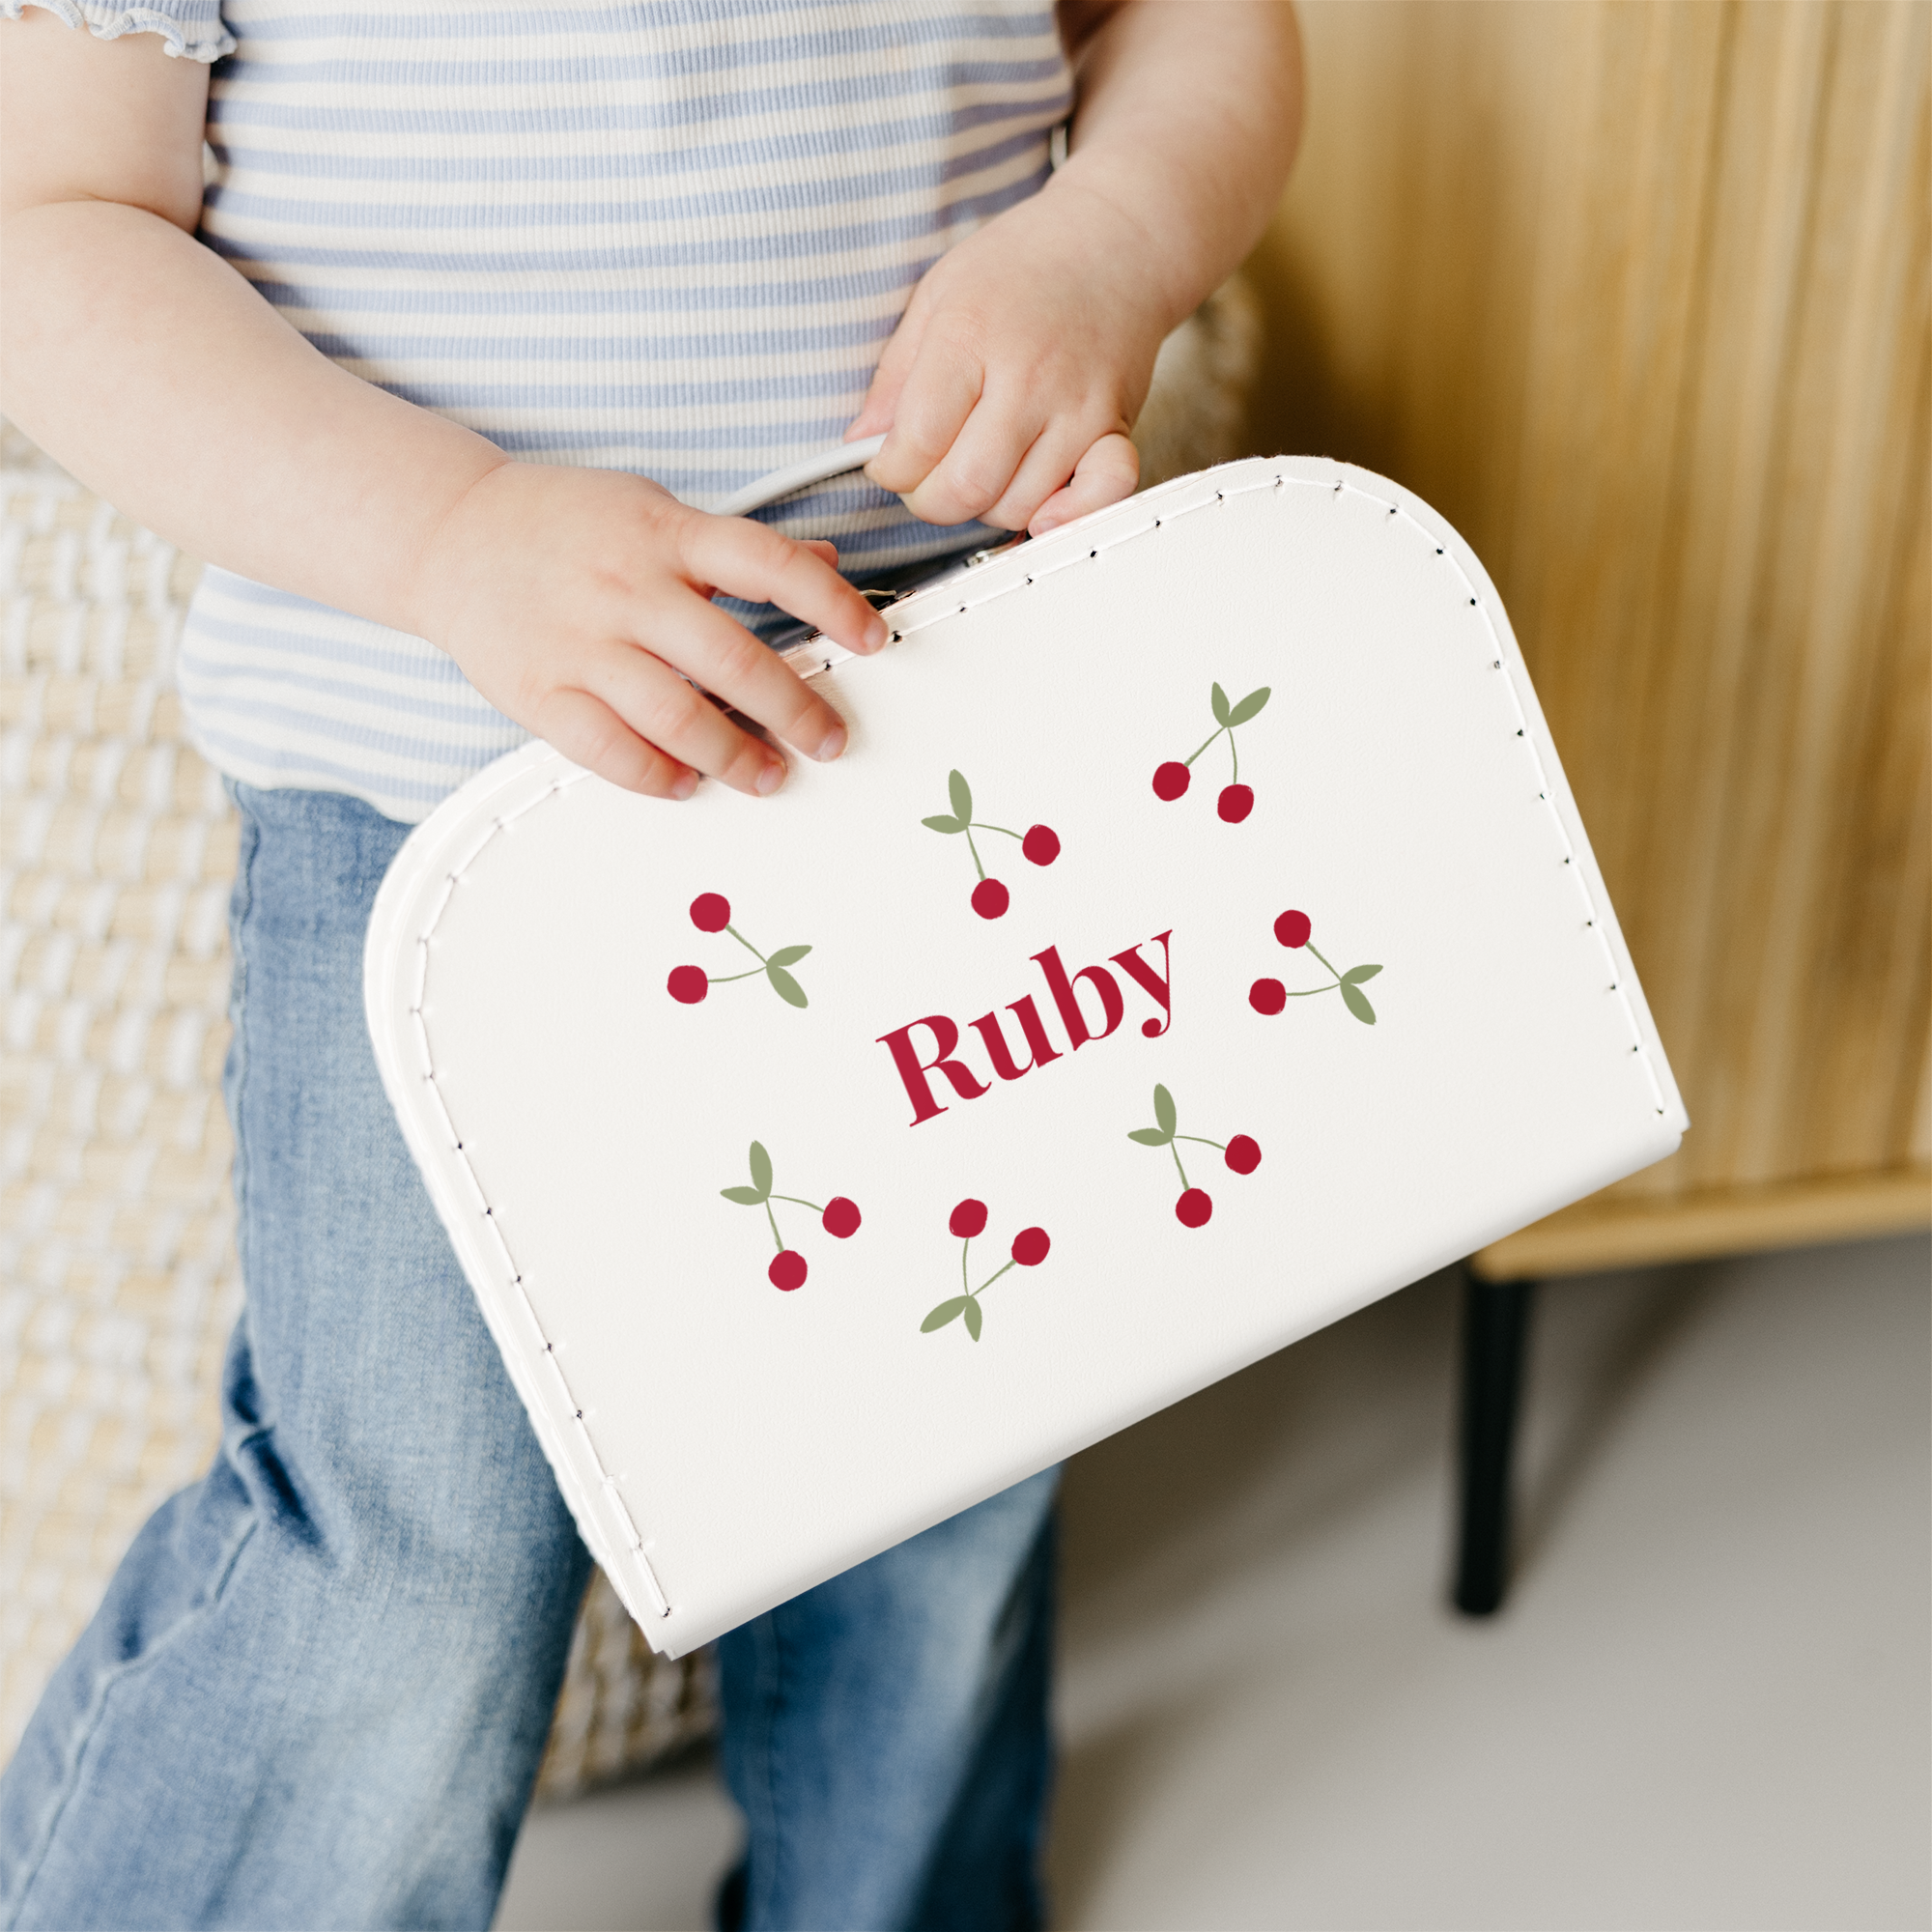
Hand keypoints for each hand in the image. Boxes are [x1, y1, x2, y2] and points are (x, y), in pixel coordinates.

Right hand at [410, 461, 886, 800]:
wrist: (448, 533)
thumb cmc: (561, 523)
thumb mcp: (653, 509)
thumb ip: (734, 545)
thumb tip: (826, 568)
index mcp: (665, 534)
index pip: (770, 565)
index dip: (832, 605)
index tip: (872, 640)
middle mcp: (627, 588)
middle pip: (733, 660)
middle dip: (796, 709)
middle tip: (829, 738)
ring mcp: (581, 643)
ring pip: (676, 717)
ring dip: (735, 757)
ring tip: (770, 775)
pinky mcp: (541, 692)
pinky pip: (609, 751)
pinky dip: (657, 776)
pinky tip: (687, 781)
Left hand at [847, 178, 1169, 536]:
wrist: (1116, 239)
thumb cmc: (1025, 263)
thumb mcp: (938, 294)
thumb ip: (895, 373)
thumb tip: (862, 440)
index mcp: (970, 337)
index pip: (917, 443)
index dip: (890, 470)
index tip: (890, 462)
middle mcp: (1028, 378)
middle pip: (965, 488)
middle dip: (930, 500)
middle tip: (927, 477)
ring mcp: (1077, 408)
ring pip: (1018, 506)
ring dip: (986, 508)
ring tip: (980, 471)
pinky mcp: (1116, 428)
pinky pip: (1101, 495)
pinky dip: (1067, 515)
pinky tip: (1043, 506)